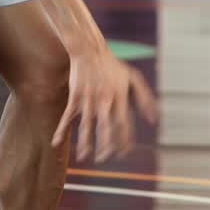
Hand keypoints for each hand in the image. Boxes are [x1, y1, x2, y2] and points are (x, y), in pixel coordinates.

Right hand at [51, 46, 157, 162]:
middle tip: (104, 158)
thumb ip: (145, 99)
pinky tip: (55, 142)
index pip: (123, 123)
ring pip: (86, 125)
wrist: (90, 51)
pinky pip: (67, 117)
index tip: (124, 153)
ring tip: (84, 157)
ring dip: (84, 143)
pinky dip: (61, 130)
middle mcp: (104, 100)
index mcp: (119, 96)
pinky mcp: (75, 97)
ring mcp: (88, 99)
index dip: (124, 140)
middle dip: (105, 146)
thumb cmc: (114, 66)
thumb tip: (154, 120)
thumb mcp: (134, 78)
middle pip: (105, 127)